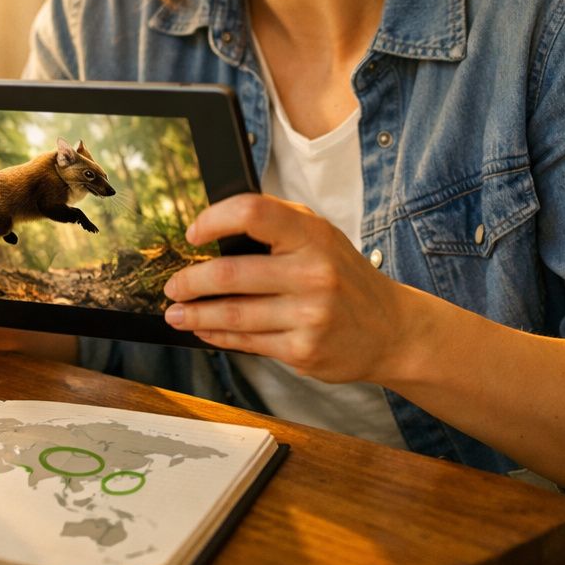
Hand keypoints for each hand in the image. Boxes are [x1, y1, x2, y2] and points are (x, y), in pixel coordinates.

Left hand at [161, 194, 406, 383]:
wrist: (391, 329)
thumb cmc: (346, 277)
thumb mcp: (322, 236)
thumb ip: (276, 226)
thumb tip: (215, 228)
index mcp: (313, 235)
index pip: (253, 213)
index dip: (214, 220)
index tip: (193, 233)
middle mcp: (313, 273)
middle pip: (231, 273)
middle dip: (190, 281)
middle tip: (173, 285)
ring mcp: (309, 315)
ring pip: (232, 314)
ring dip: (195, 313)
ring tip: (177, 312)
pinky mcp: (303, 351)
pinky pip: (246, 342)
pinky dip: (217, 334)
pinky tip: (205, 329)